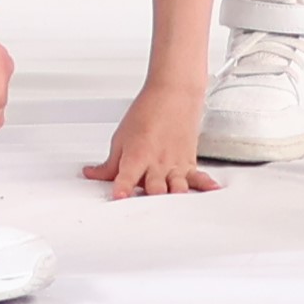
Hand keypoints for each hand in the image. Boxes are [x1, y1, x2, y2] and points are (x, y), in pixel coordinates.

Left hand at [85, 77, 218, 196]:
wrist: (172, 93)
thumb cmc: (147, 112)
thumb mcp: (120, 138)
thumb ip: (109, 164)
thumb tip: (93, 175)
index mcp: (137, 156)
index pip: (126, 177)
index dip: (121, 188)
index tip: (119, 197)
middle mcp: (156, 163)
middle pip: (154, 189)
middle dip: (149, 200)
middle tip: (144, 210)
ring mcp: (174, 165)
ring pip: (176, 188)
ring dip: (174, 198)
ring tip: (173, 207)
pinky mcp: (188, 164)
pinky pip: (198, 177)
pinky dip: (205, 185)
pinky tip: (211, 191)